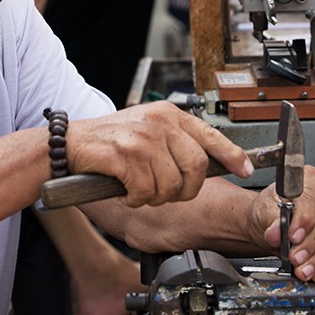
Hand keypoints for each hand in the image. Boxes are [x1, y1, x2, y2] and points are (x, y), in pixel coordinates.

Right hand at [67, 102, 253, 206]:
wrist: (68, 144)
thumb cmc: (109, 143)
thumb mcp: (148, 130)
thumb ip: (176, 142)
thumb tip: (210, 164)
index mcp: (169, 115)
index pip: (212, 135)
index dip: (233, 156)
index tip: (245, 169)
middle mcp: (159, 122)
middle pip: (197, 167)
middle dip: (185, 190)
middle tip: (168, 194)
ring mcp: (143, 137)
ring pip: (171, 185)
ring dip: (155, 197)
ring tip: (140, 191)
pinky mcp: (125, 155)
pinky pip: (145, 191)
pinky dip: (136, 200)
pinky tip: (125, 193)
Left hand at [248, 166, 314, 283]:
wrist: (270, 221)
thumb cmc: (269, 209)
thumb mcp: (263, 211)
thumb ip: (270, 221)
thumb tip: (274, 233)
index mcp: (308, 178)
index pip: (309, 199)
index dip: (303, 220)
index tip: (292, 237)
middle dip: (310, 244)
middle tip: (297, 259)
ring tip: (304, 271)